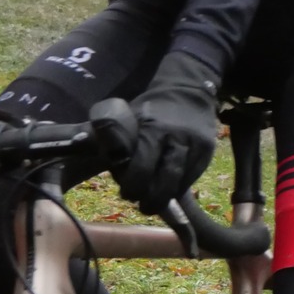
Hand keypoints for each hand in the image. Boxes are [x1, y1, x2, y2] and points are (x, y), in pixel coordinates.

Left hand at [99, 54, 220, 214]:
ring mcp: (195, 146)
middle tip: (139, 203)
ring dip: (163, 199)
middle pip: (164, 183)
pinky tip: (167, 189)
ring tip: (151, 202)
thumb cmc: (152, 107)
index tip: (126, 192)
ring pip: (179, 185)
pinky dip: (177, 189)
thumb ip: (114, 137)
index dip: (132, 186)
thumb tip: (86, 153)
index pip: (142, 168)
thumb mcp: (130, 115)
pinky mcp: (207, 153)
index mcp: (153, 128)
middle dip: (149, 200)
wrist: (190, 91)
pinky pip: (190, 180)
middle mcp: (177, 138)